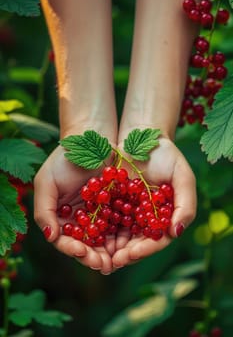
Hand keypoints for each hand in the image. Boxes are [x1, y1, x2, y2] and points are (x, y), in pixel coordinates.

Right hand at [34, 145, 114, 274]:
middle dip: (94, 257)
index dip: (72, 249)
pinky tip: (128, 244)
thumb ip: (44, 210)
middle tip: (103, 265)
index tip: (82, 252)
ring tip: (117, 261)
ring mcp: (99, 216)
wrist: (91, 140)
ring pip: (104, 240)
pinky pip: (120, 226)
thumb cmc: (64, 159)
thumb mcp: (46, 181)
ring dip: (110, 253)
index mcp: (61, 218)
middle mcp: (80, 221)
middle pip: (86, 245)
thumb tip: (50, 237)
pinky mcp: (116, 208)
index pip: (65, 240)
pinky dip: (123, 237)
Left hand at [112, 137, 195, 267]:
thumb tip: (177, 232)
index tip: (131, 254)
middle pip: (137, 243)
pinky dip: (99, 230)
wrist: (142, 137)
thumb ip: (185, 204)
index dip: (145, 250)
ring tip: (99, 256)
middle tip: (112, 262)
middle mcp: (146, 218)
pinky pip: (106, 220)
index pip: (157, 240)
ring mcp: (129, 212)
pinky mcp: (112, 203)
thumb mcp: (182, 176)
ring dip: (110, 248)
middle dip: (125, 254)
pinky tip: (90, 236)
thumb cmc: (166, 155)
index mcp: (164, 217)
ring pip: (120, 236)